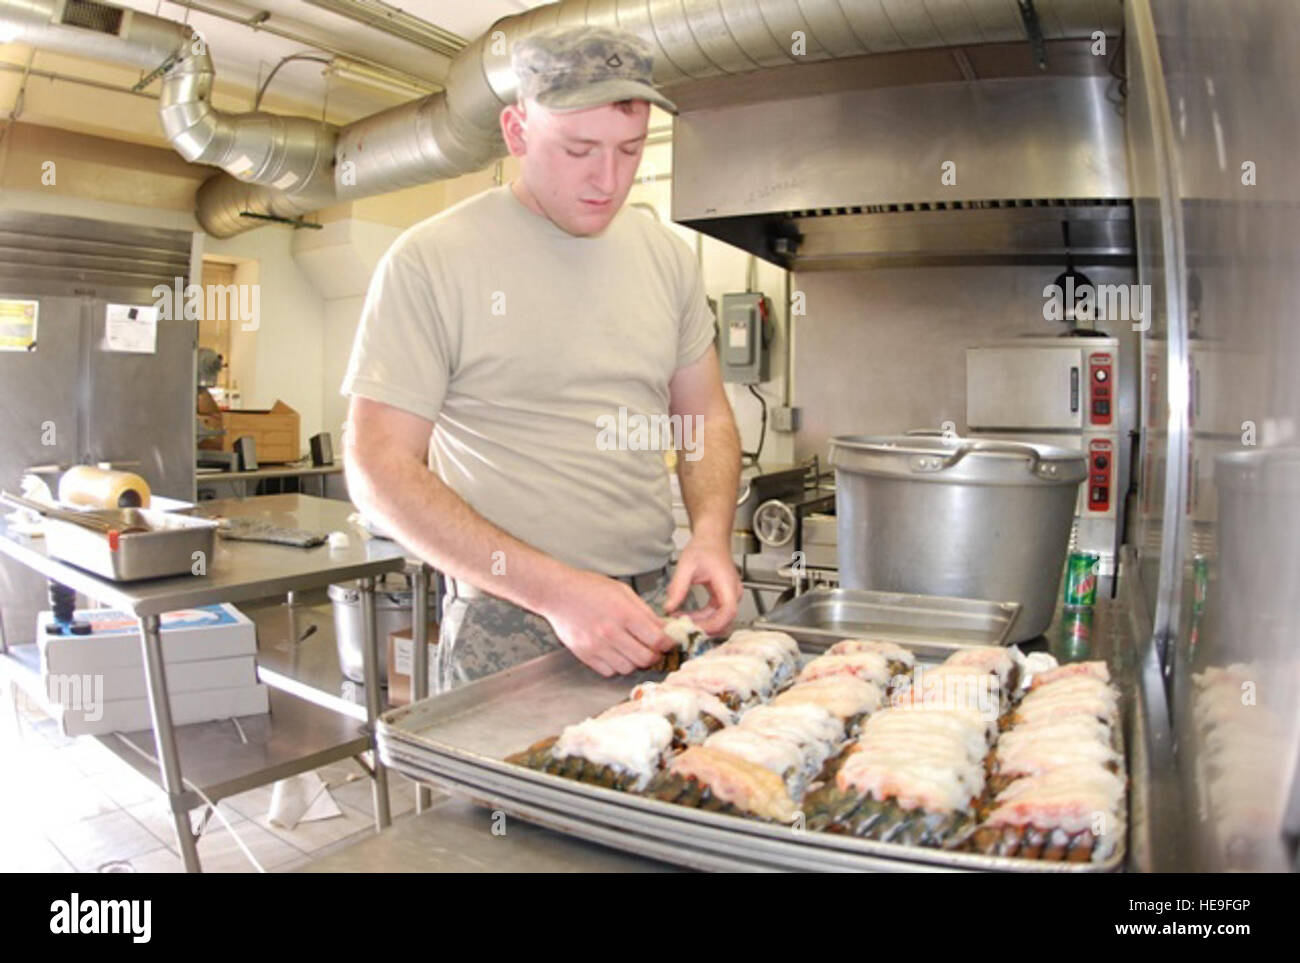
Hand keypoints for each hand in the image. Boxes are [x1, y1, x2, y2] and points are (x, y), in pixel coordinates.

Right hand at [541, 570, 677, 676]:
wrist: (557, 593)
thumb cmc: (590, 588)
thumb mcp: (623, 591)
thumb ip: (645, 611)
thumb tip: (663, 628)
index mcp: (624, 613)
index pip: (657, 639)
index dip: (668, 643)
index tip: (669, 642)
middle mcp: (611, 632)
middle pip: (645, 658)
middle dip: (655, 655)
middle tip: (654, 649)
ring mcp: (597, 646)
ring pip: (628, 668)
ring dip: (635, 662)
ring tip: (633, 650)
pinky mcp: (585, 655)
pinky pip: (609, 671)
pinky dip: (616, 666)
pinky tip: (616, 653)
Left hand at [664, 535, 740, 635]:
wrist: (711, 539)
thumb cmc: (704, 548)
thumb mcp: (686, 566)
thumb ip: (678, 588)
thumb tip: (669, 608)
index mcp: (727, 584)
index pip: (728, 612)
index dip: (713, 624)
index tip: (695, 628)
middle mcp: (733, 593)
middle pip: (724, 620)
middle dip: (703, 627)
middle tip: (682, 629)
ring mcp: (729, 597)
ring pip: (719, 620)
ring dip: (701, 624)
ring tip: (680, 622)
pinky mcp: (723, 598)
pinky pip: (714, 615)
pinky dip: (701, 618)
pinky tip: (685, 616)